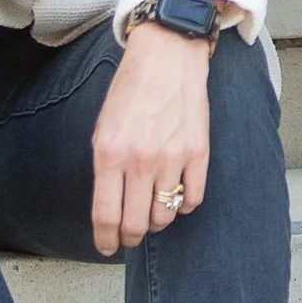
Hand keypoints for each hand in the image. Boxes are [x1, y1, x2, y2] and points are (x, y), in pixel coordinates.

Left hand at [93, 22, 210, 254]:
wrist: (167, 56)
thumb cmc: (131, 91)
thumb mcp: (103, 128)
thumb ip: (104, 168)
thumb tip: (110, 207)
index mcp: (110, 153)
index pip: (106, 214)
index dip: (105, 239)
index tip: (107, 247)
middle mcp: (140, 159)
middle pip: (136, 223)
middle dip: (130, 237)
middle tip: (129, 236)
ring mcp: (172, 158)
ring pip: (165, 215)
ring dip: (157, 220)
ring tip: (153, 210)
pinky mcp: (198, 153)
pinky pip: (192, 200)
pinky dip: (183, 205)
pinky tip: (176, 195)